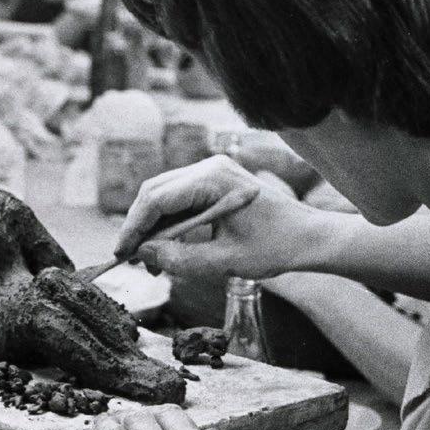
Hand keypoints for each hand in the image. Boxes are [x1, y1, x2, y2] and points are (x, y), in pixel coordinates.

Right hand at [115, 155, 327, 278]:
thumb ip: (181, 259)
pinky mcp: (216, 182)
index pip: (158, 198)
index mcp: (213, 179)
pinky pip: (181, 198)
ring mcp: (213, 171)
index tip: (121, 254)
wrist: (309, 237)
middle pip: (156, 191)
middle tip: (129, 258)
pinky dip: (169, 222)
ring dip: (153, 225)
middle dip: (139, 226)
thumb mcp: (225, 261)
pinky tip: (166, 247)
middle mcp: (210, 167)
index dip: (134, 227)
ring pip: (165, 194)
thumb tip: (144, 254)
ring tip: (148, 260)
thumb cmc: (276, 247)